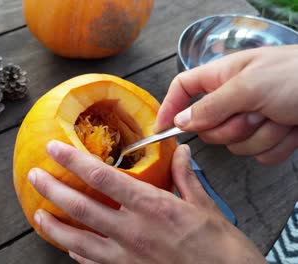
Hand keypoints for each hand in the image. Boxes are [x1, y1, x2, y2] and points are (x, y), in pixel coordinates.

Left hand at [28, 140, 264, 263]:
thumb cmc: (221, 249)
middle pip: (81, 207)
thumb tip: (180, 152)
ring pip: (78, 240)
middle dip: (53, 190)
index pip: (103, 178)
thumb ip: (185, 177)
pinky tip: (70, 249)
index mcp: (152, 207)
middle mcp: (133, 231)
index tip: (55, 150)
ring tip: (38, 214)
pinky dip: (78, 254)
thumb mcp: (205, 207)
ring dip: (54, 226)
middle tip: (35, 177)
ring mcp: (126, 257)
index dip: (74, 161)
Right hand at [155, 45, 297, 164]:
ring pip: (236, 145)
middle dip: (233, 127)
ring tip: (281, 117)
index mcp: (223, 77)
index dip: (169, 107)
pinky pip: (259, 155)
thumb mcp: (248, 86)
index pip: (183, 89)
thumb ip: (210, 106)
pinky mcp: (270, 138)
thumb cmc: (296, 76)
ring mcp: (253, 120)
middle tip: (255, 112)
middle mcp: (234, 100)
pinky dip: (277, 146)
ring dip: (260, 135)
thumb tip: (180, 122)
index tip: (161, 131)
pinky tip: (291, 129)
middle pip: (210, 128)